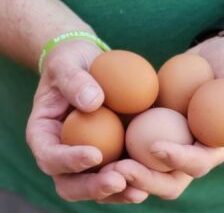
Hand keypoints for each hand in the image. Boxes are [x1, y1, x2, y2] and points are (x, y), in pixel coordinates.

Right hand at [26, 40, 147, 202]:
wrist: (87, 64)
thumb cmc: (71, 62)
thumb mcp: (68, 63)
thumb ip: (75, 81)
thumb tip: (92, 103)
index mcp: (43, 133)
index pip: (49, 155)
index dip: (68, 161)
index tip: (94, 154)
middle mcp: (61, 152)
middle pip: (69, 183)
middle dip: (92, 187)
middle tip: (118, 180)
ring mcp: (84, 157)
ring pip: (94, 186)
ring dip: (116, 191)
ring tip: (139, 188)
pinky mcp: (107, 154)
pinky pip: (116, 174)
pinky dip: (130, 180)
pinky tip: (150, 179)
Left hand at [112, 30, 223, 199]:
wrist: (221, 52)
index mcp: (217, 145)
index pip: (198, 163)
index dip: (179, 161)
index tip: (156, 148)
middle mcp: (193, 148)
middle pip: (169, 176)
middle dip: (145, 178)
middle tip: (119, 169)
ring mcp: (172, 137)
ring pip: (147, 165)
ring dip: (126, 170)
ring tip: (102, 163)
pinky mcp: (155, 124)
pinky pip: (135, 139)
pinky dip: (119, 145)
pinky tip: (97, 139)